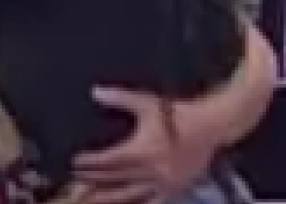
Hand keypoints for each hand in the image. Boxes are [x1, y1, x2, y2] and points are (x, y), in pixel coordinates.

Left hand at [72, 87, 213, 203]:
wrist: (211, 126)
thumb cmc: (178, 113)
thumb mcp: (146, 103)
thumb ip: (119, 98)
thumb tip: (95, 92)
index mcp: (142, 151)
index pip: (108, 161)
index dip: (89, 163)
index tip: (74, 163)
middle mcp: (151, 171)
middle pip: (115, 178)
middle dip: (93, 179)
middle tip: (74, 181)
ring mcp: (164, 183)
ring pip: (130, 194)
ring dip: (109, 196)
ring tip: (91, 199)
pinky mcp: (175, 189)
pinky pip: (153, 202)